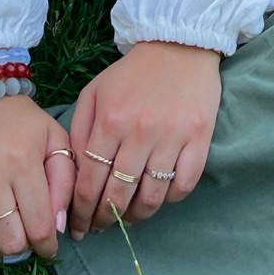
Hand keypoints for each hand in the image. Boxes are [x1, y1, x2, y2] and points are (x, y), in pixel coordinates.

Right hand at [0, 93, 75, 262]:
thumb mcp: (54, 138)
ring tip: (4, 233)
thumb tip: (58, 227)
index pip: (39, 227)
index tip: (49, 245)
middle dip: (23, 247)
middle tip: (25, 234)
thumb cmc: (21, 120)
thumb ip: (64, 181)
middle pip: (10, 243)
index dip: (48, 246)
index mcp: (23, 163)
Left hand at [67, 41, 221, 237]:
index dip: (81, 211)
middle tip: (99, 228)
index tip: (77, 226)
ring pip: (151, 198)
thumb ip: (79, 132)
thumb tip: (73, 175)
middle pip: (118, 195)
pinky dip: (169, 201)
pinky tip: (157, 199)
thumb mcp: (94, 93)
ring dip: (136, 217)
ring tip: (127, 219)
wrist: (177, 46)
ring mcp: (172, 137)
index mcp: (110, 120)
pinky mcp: (199, 139)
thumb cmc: (131, 74)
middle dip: (104, 220)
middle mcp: (140, 132)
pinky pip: (182, 186)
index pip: (90, 181)